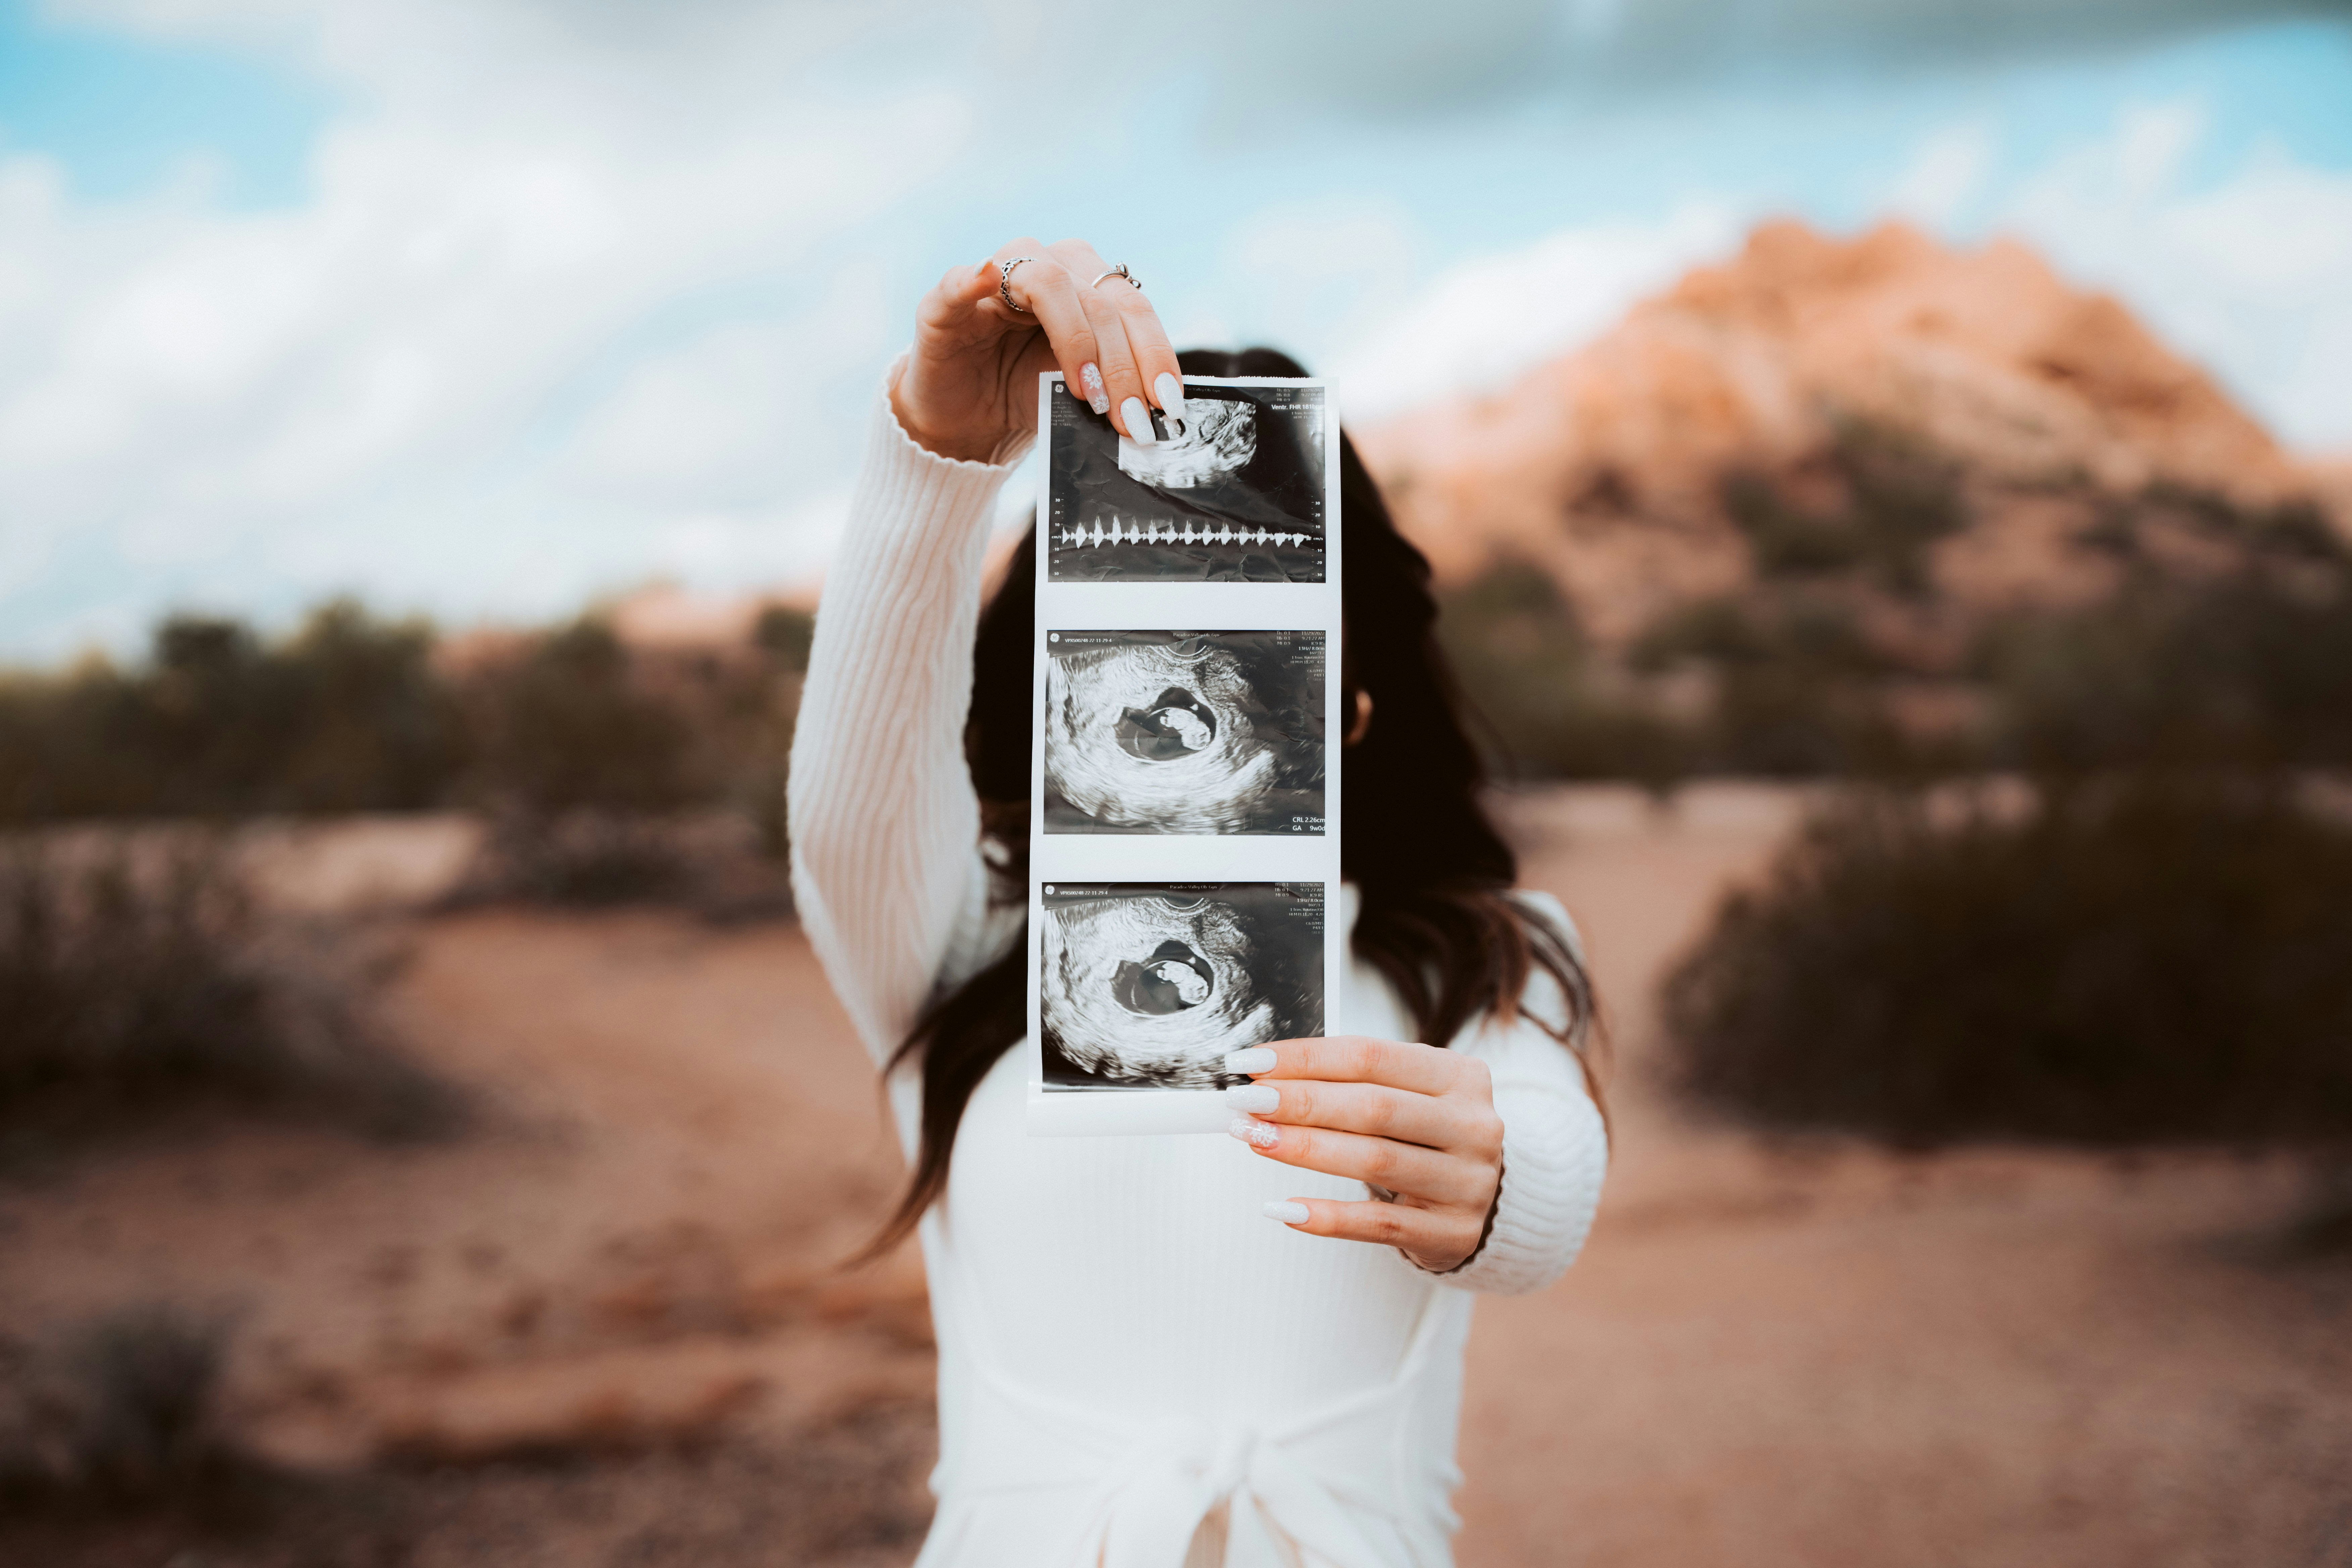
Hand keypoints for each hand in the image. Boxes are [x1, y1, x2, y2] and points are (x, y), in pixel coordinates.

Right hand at [893, 237, 1183, 462]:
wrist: (966, 417)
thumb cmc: (1026, 394)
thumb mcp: (1080, 393)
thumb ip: (1114, 389)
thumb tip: (1158, 412)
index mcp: (1086, 281)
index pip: (1131, 306)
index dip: (1154, 353)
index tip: (1167, 402)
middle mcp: (1047, 264)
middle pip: (1098, 298)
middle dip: (1121, 364)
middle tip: (1130, 418)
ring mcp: (996, 275)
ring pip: (1048, 282)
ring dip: (1076, 339)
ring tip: (1086, 394)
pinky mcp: (947, 298)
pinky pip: (961, 280)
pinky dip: (973, 279)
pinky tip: (983, 280)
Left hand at [1226, 1037, 1504, 1273]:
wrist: (1490, 1199)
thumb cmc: (1429, 1135)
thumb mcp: (1409, 1094)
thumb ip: (1352, 1082)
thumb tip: (1266, 1078)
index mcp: (1459, 1076)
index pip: (1370, 1056)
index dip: (1306, 1058)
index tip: (1251, 1063)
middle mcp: (1471, 1125)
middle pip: (1373, 1107)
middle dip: (1300, 1102)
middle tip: (1246, 1102)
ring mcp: (1468, 1182)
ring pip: (1375, 1161)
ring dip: (1304, 1149)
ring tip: (1254, 1139)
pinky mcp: (1452, 1232)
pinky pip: (1379, 1225)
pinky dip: (1327, 1217)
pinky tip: (1284, 1208)